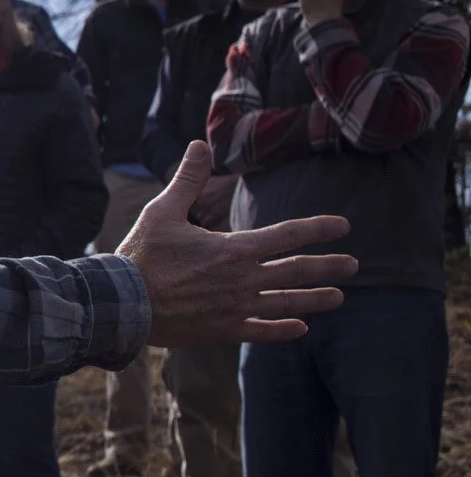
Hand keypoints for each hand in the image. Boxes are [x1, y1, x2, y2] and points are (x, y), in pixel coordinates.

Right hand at [119, 142, 352, 346]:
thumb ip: (188, 180)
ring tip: (338, 298)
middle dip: (328, 267)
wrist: (123, 302)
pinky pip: (260, 331)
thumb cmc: (141, 254)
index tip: (343, 226)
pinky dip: (282, 330)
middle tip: (353, 265)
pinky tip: (300, 328)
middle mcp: (242, 279)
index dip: (318, 229)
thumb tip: (199, 145)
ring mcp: (235, 307)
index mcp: (233, 249)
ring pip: (286, 303)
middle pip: (296, 271)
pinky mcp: (222, 329)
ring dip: (315, 299)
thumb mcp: (162, 210)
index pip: (287, 235)